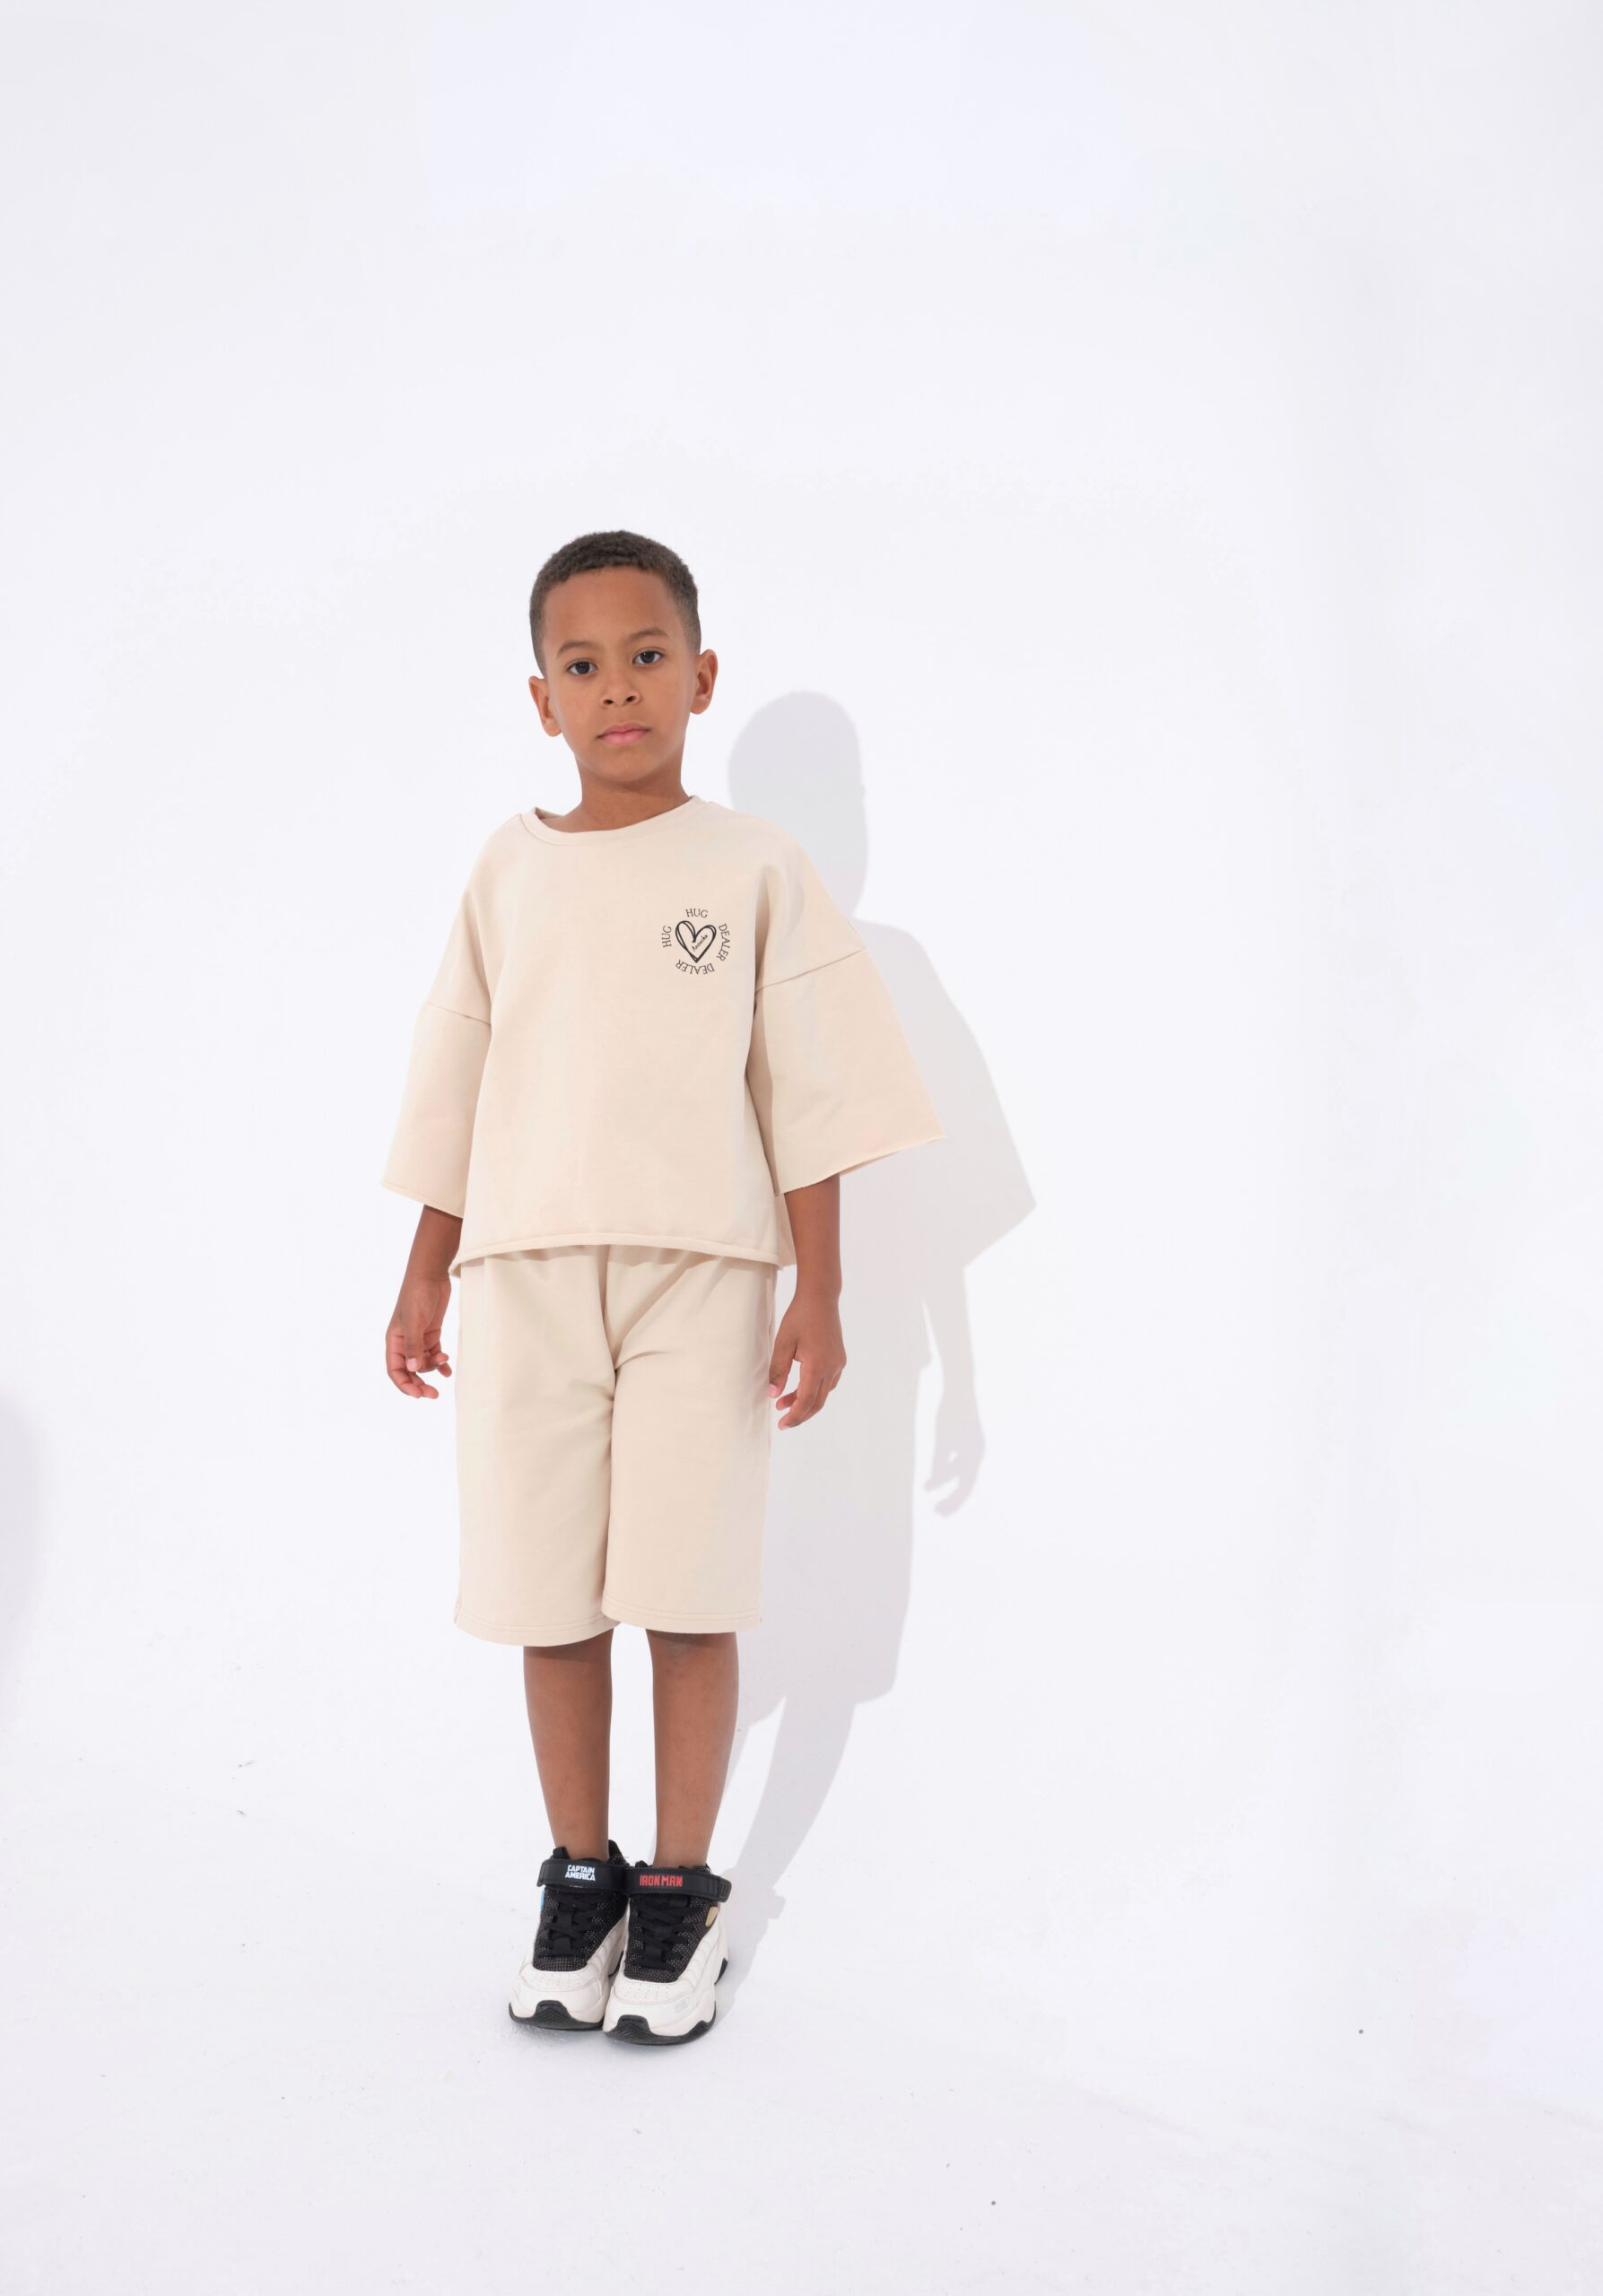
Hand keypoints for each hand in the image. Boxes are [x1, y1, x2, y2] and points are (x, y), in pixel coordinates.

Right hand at [386, 1274, 452, 1397]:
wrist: (431, 1275)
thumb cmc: (417, 1295)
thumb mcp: (414, 1321)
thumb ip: (413, 1345)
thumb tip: (414, 1369)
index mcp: (394, 1341)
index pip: (395, 1370)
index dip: (404, 1385)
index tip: (417, 1394)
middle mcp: (404, 1343)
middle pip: (410, 1371)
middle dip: (420, 1383)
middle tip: (434, 1394)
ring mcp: (418, 1339)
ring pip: (424, 1364)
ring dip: (433, 1368)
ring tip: (445, 1362)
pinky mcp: (431, 1334)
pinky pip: (434, 1355)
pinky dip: (441, 1363)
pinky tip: (448, 1370)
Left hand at [767, 1288, 844, 1428]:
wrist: (820, 1298)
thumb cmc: (799, 1317)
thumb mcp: (782, 1343)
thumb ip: (778, 1371)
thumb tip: (773, 1395)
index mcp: (817, 1366)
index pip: (806, 1401)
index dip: (794, 1416)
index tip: (781, 1424)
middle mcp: (832, 1368)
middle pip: (817, 1403)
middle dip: (800, 1415)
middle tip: (783, 1421)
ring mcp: (838, 1364)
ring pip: (824, 1394)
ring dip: (805, 1402)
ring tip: (783, 1402)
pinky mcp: (839, 1359)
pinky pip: (828, 1383)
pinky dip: (814, 1391)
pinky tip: (800, 1388)